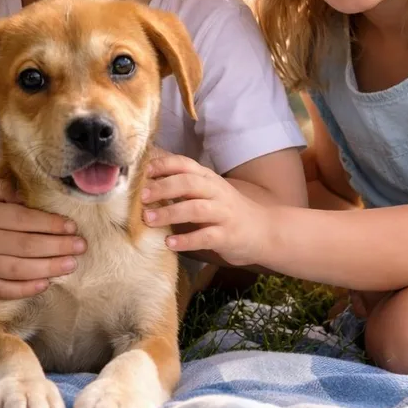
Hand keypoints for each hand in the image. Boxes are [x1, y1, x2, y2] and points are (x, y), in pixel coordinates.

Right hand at [0, 177, 84, 298]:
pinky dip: (25, 289)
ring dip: (49, 268)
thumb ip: (5, 190)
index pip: (24, 220)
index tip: (72, 226)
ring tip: (71, 265)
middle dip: (58, 246)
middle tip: (81, 246)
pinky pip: (3, 290)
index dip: (50, 224)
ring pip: (19, 270)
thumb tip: (32, 195)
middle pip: (27, 246)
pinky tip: (45, 284)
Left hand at [141, 153, 263, 267]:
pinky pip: (205, 236)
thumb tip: (148, 178)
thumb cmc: (227, 211)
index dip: (165, 165)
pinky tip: (170, 243)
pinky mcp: (227, 236)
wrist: (264, 231)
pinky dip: (186, 240)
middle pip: (188, 184)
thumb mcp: (208, 192)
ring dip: (170, 213)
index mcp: (209, 179)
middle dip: (163, 188)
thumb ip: (184, 185)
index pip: (186, 164)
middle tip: (142, 197)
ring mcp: (224, 214)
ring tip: (148, 220)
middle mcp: (217, 192)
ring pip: (195, 209)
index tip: (144, 171)